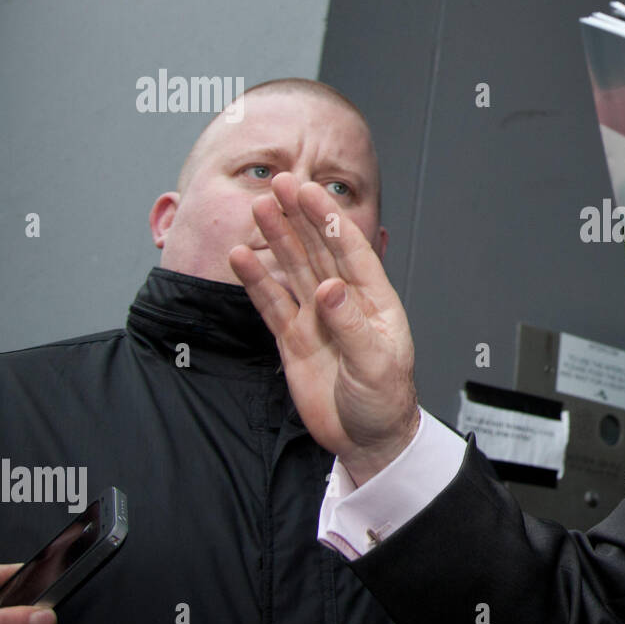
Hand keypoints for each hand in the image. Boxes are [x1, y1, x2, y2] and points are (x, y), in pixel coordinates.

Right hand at [230, 173, 420, 484]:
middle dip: (300, 217)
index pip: (350, 250)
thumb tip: (330, 290)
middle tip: (279, 185)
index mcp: (374, 302)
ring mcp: (317, 318)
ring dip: (277, 240)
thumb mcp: (375, 365)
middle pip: (319, 250)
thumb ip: (351, 326)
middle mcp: (343, 302)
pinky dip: (255, 281)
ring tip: (260, 209)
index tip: (310, 192)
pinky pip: (272, 304)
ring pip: (293, 270)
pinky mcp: (294, 339)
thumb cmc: (384, 402)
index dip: (329, 220)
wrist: (367, 439)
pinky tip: (239, 259)